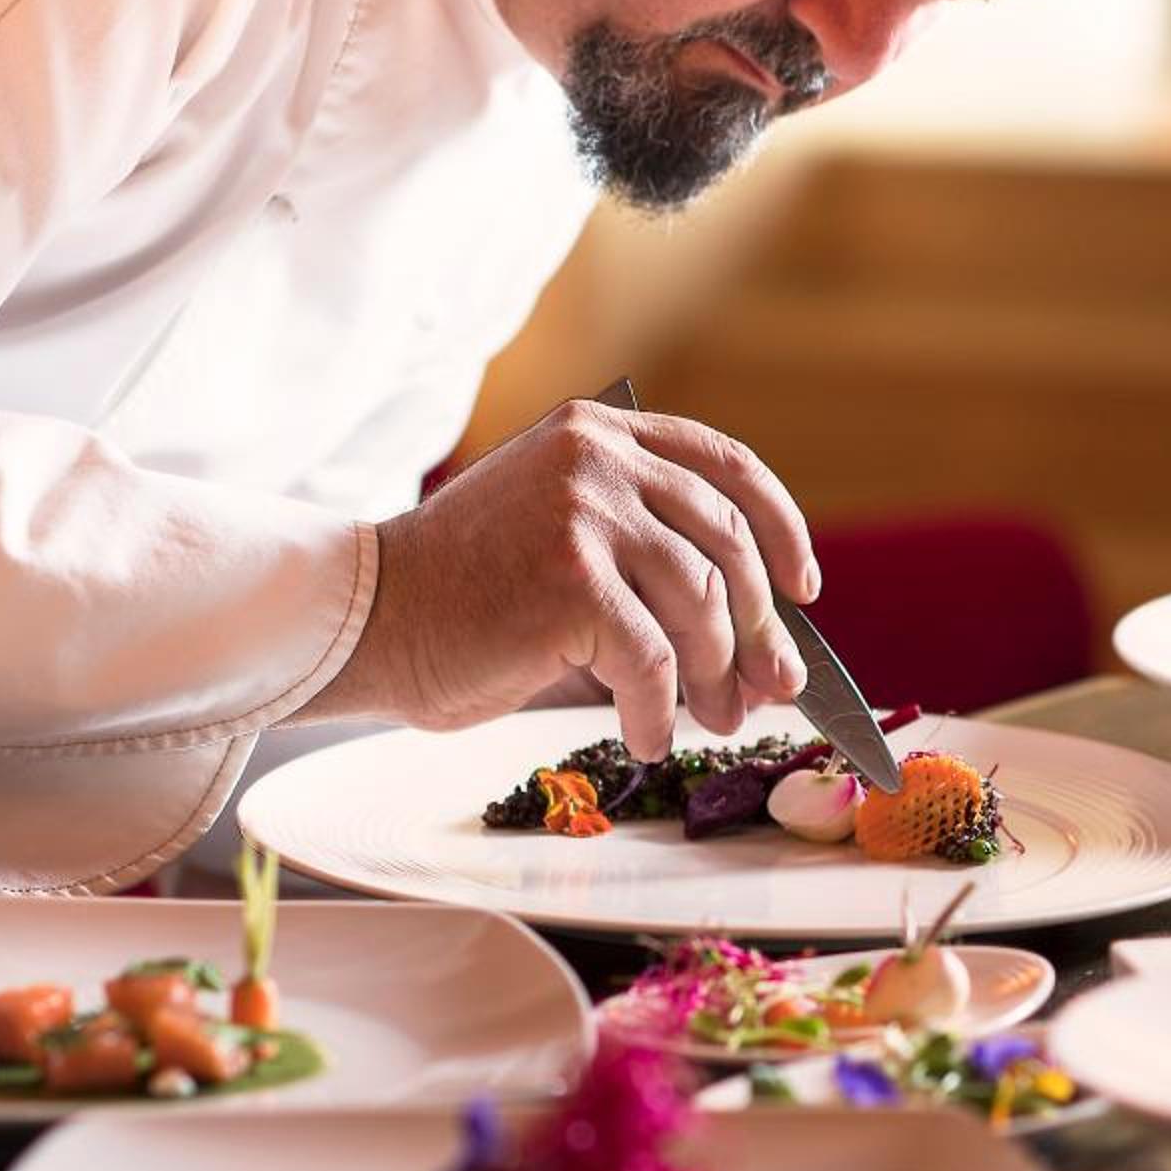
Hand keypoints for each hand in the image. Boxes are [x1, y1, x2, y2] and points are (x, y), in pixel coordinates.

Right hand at [302, 396, 818, 757]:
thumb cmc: (462, 597)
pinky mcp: (571, 578)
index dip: (781, 529)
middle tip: (764, 691)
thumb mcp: (562, 542)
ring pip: (701, 604)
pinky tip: (646, 736)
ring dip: (715, 677)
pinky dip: (661, 709)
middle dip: (758, 628)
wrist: (368, 617)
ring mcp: (583, 511)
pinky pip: (655, 658)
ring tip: (705, 721)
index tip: (803, 589)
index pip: (725, 467)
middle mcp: (596, 456)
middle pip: (726, 543)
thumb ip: (650, 566)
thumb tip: (769, 656)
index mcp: (597, 434)